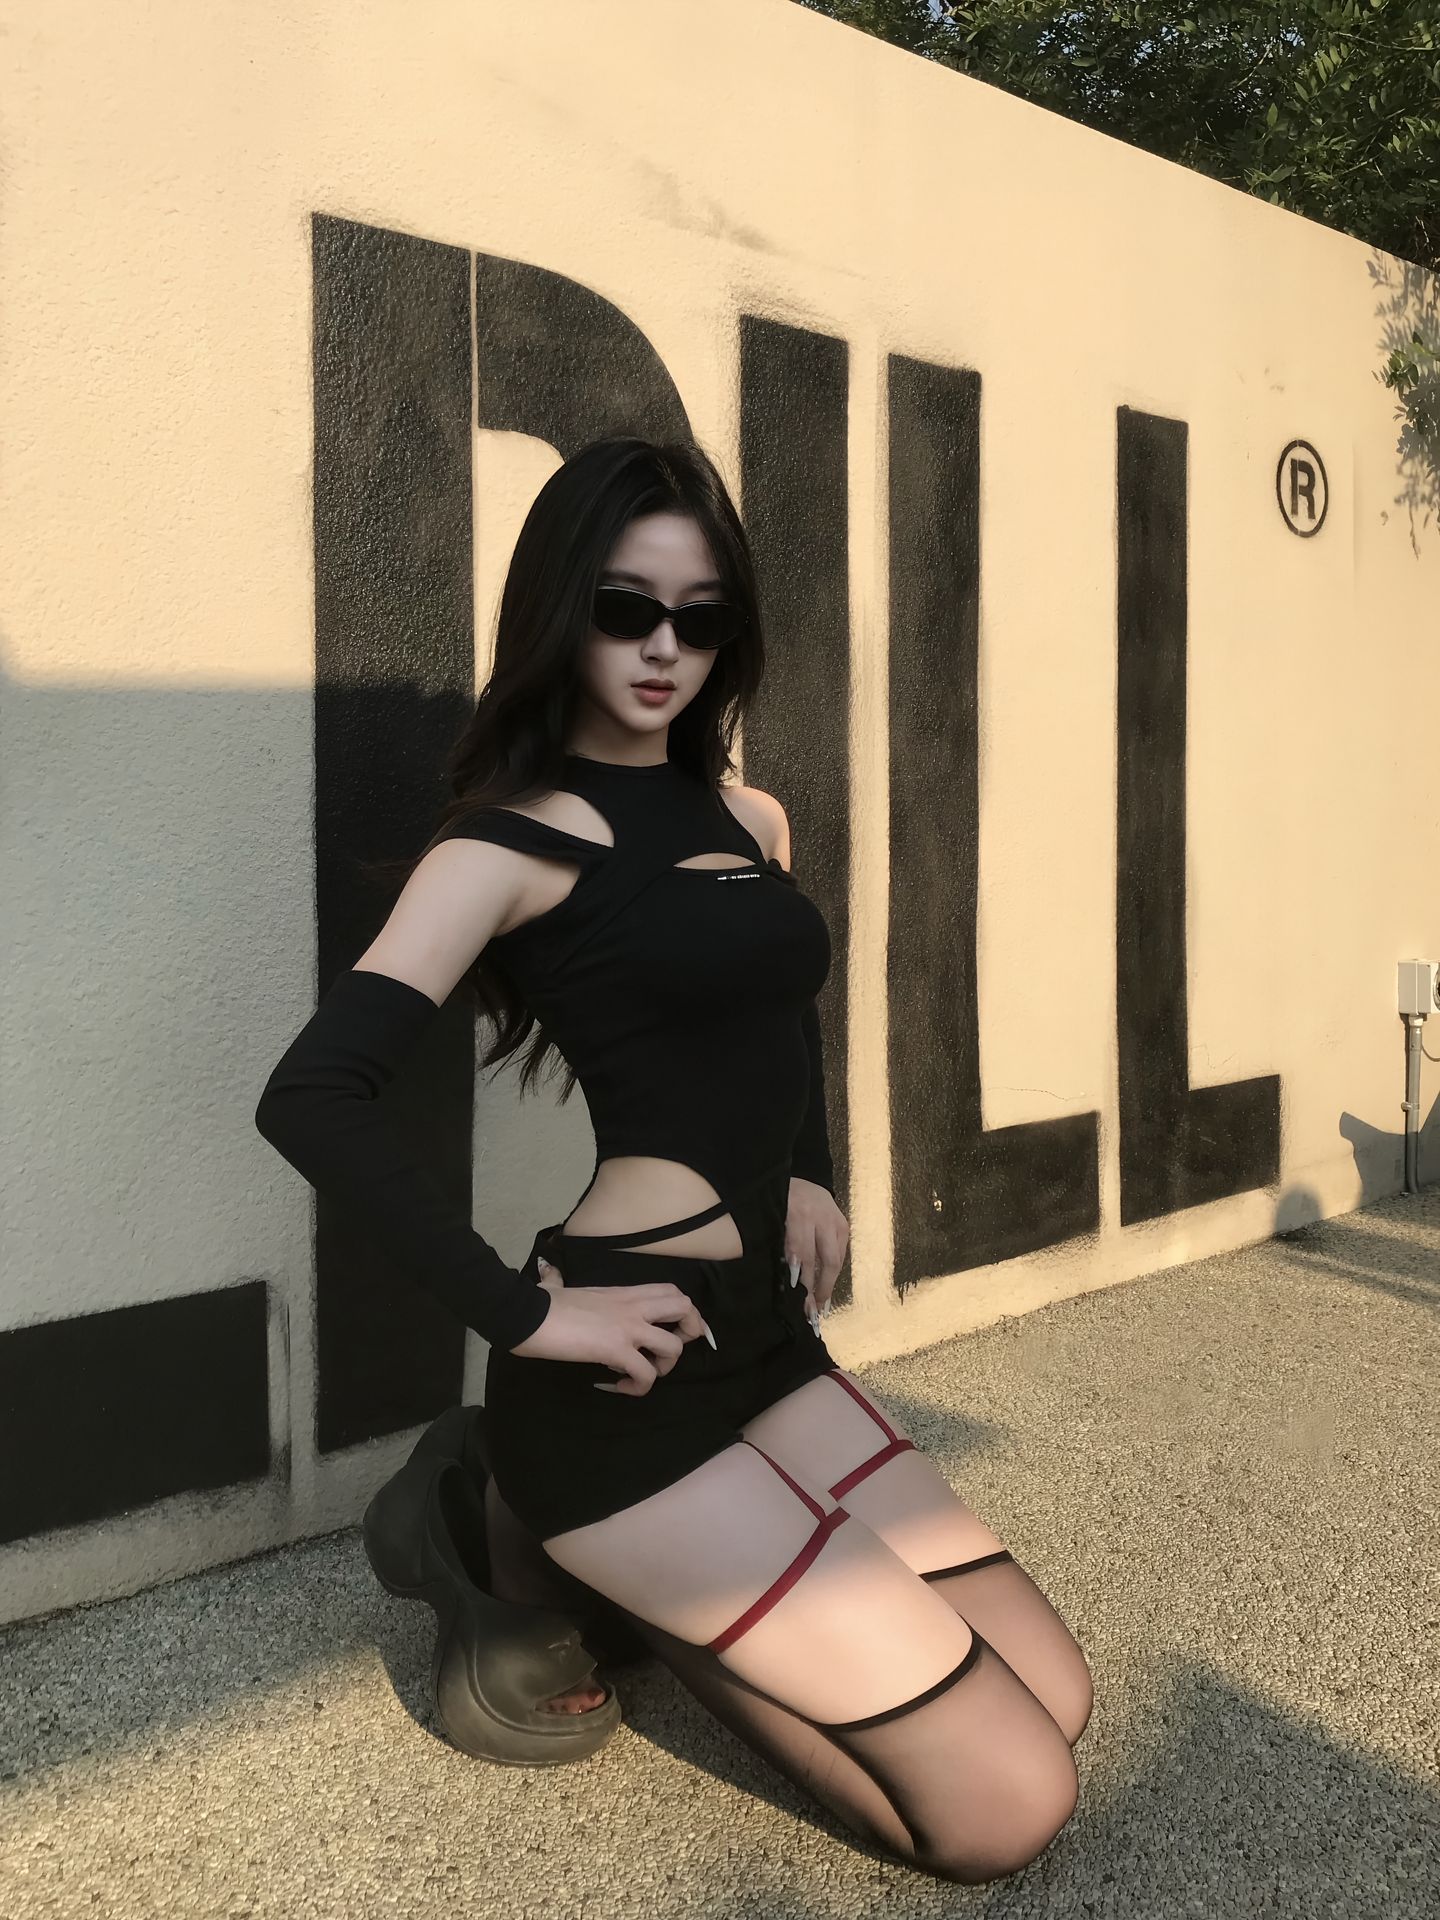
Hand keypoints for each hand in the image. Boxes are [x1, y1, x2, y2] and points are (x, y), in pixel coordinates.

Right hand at [508, 1255, 715, 1395]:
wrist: (527, 1315)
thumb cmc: (540, 1302)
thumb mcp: (557, 1285)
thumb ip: (558, 1279)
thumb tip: (545, 1271)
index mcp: (624, 1294)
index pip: (672, 1292)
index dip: (686, 1312)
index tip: (680, 1330)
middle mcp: (633, 1307)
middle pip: (686, 1309)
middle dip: (691, 1333)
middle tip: (667, 1352)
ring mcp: (627, 1328)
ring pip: (674, 1348)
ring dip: (663, 1368)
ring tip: (640, 1375)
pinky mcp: (616, 1350)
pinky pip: (646, 1375)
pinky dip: (638, 1388)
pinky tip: (617, 1388)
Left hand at [785, 1177, 848, 1329]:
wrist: (807, 1179)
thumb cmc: (784, 1200)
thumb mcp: (776, 1216)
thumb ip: (782, 1242)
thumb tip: (787, 1275)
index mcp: (801, 1213)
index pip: (803, 1251)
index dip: (801, 1274)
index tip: (796, 1294)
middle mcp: (823, 1218)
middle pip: (826, 1259)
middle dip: (820, 1287)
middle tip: (813, 1310)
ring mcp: (837, 1222)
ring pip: (836, 1260)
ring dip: (828, 1284)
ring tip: (821, 1306)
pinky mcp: (845, 1227)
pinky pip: (840, 1254)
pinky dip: (832, 1272)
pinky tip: (826, 1288)